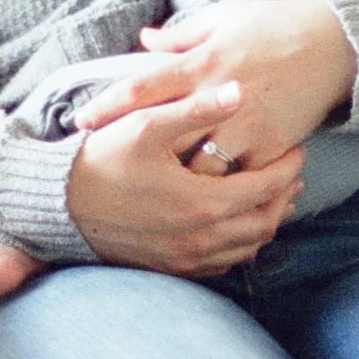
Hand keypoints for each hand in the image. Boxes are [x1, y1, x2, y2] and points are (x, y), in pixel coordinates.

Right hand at [67, 81, 306, 275]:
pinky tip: (240, 222)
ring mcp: (187, 258)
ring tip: (274, 195)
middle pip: (266, 222)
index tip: (298, 149)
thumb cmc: (102, 160)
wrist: (60, 207)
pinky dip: (242, 243)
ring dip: (268, 220)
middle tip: (292, 172)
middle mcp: (200, 238)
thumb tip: (239, 90)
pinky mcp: (173, 268)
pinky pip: (224, 263)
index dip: (289, 167)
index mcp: (202, 202)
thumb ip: (196, 109)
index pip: (266, 187)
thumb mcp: (146, 124)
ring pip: (249, 247)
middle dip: (285, 196)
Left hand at [75, 0, 357, 171]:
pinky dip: (223, 189)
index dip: (109, 105)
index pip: (144, 86)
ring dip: (180, 181)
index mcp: (203, 62)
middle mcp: (221, 96)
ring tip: (157, 193)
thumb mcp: (225, 18)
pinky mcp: (272, 147)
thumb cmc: (275, 26)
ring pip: (201, 169)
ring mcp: (248, 126)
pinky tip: (206, 199)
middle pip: (167, 138)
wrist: (336, 46)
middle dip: (140, 158)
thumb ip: (181, 35)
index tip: (81, 122)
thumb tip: (142, 39)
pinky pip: (240, 179)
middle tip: (113, 174)